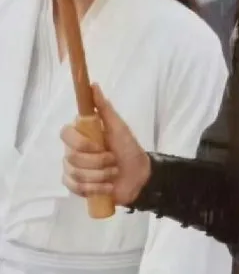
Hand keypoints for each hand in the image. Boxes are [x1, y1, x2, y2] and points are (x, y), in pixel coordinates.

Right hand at [61, 84, 150, 206]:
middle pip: (71, 157)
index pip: (65, 134)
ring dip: (100, 176)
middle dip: (97, 162)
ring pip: (75, 174)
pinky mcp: (77, 186)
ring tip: (113, 174)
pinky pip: (75, 188)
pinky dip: (94, 189)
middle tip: (113, 160)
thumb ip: (105, 108)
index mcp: (81, 134)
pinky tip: (107, 187)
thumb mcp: (120, 127)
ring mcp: (74, 169)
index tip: (99, 146)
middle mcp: (73, 150)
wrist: (139, 176)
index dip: (80, 143)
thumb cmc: (129, 149)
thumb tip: (93, 85)